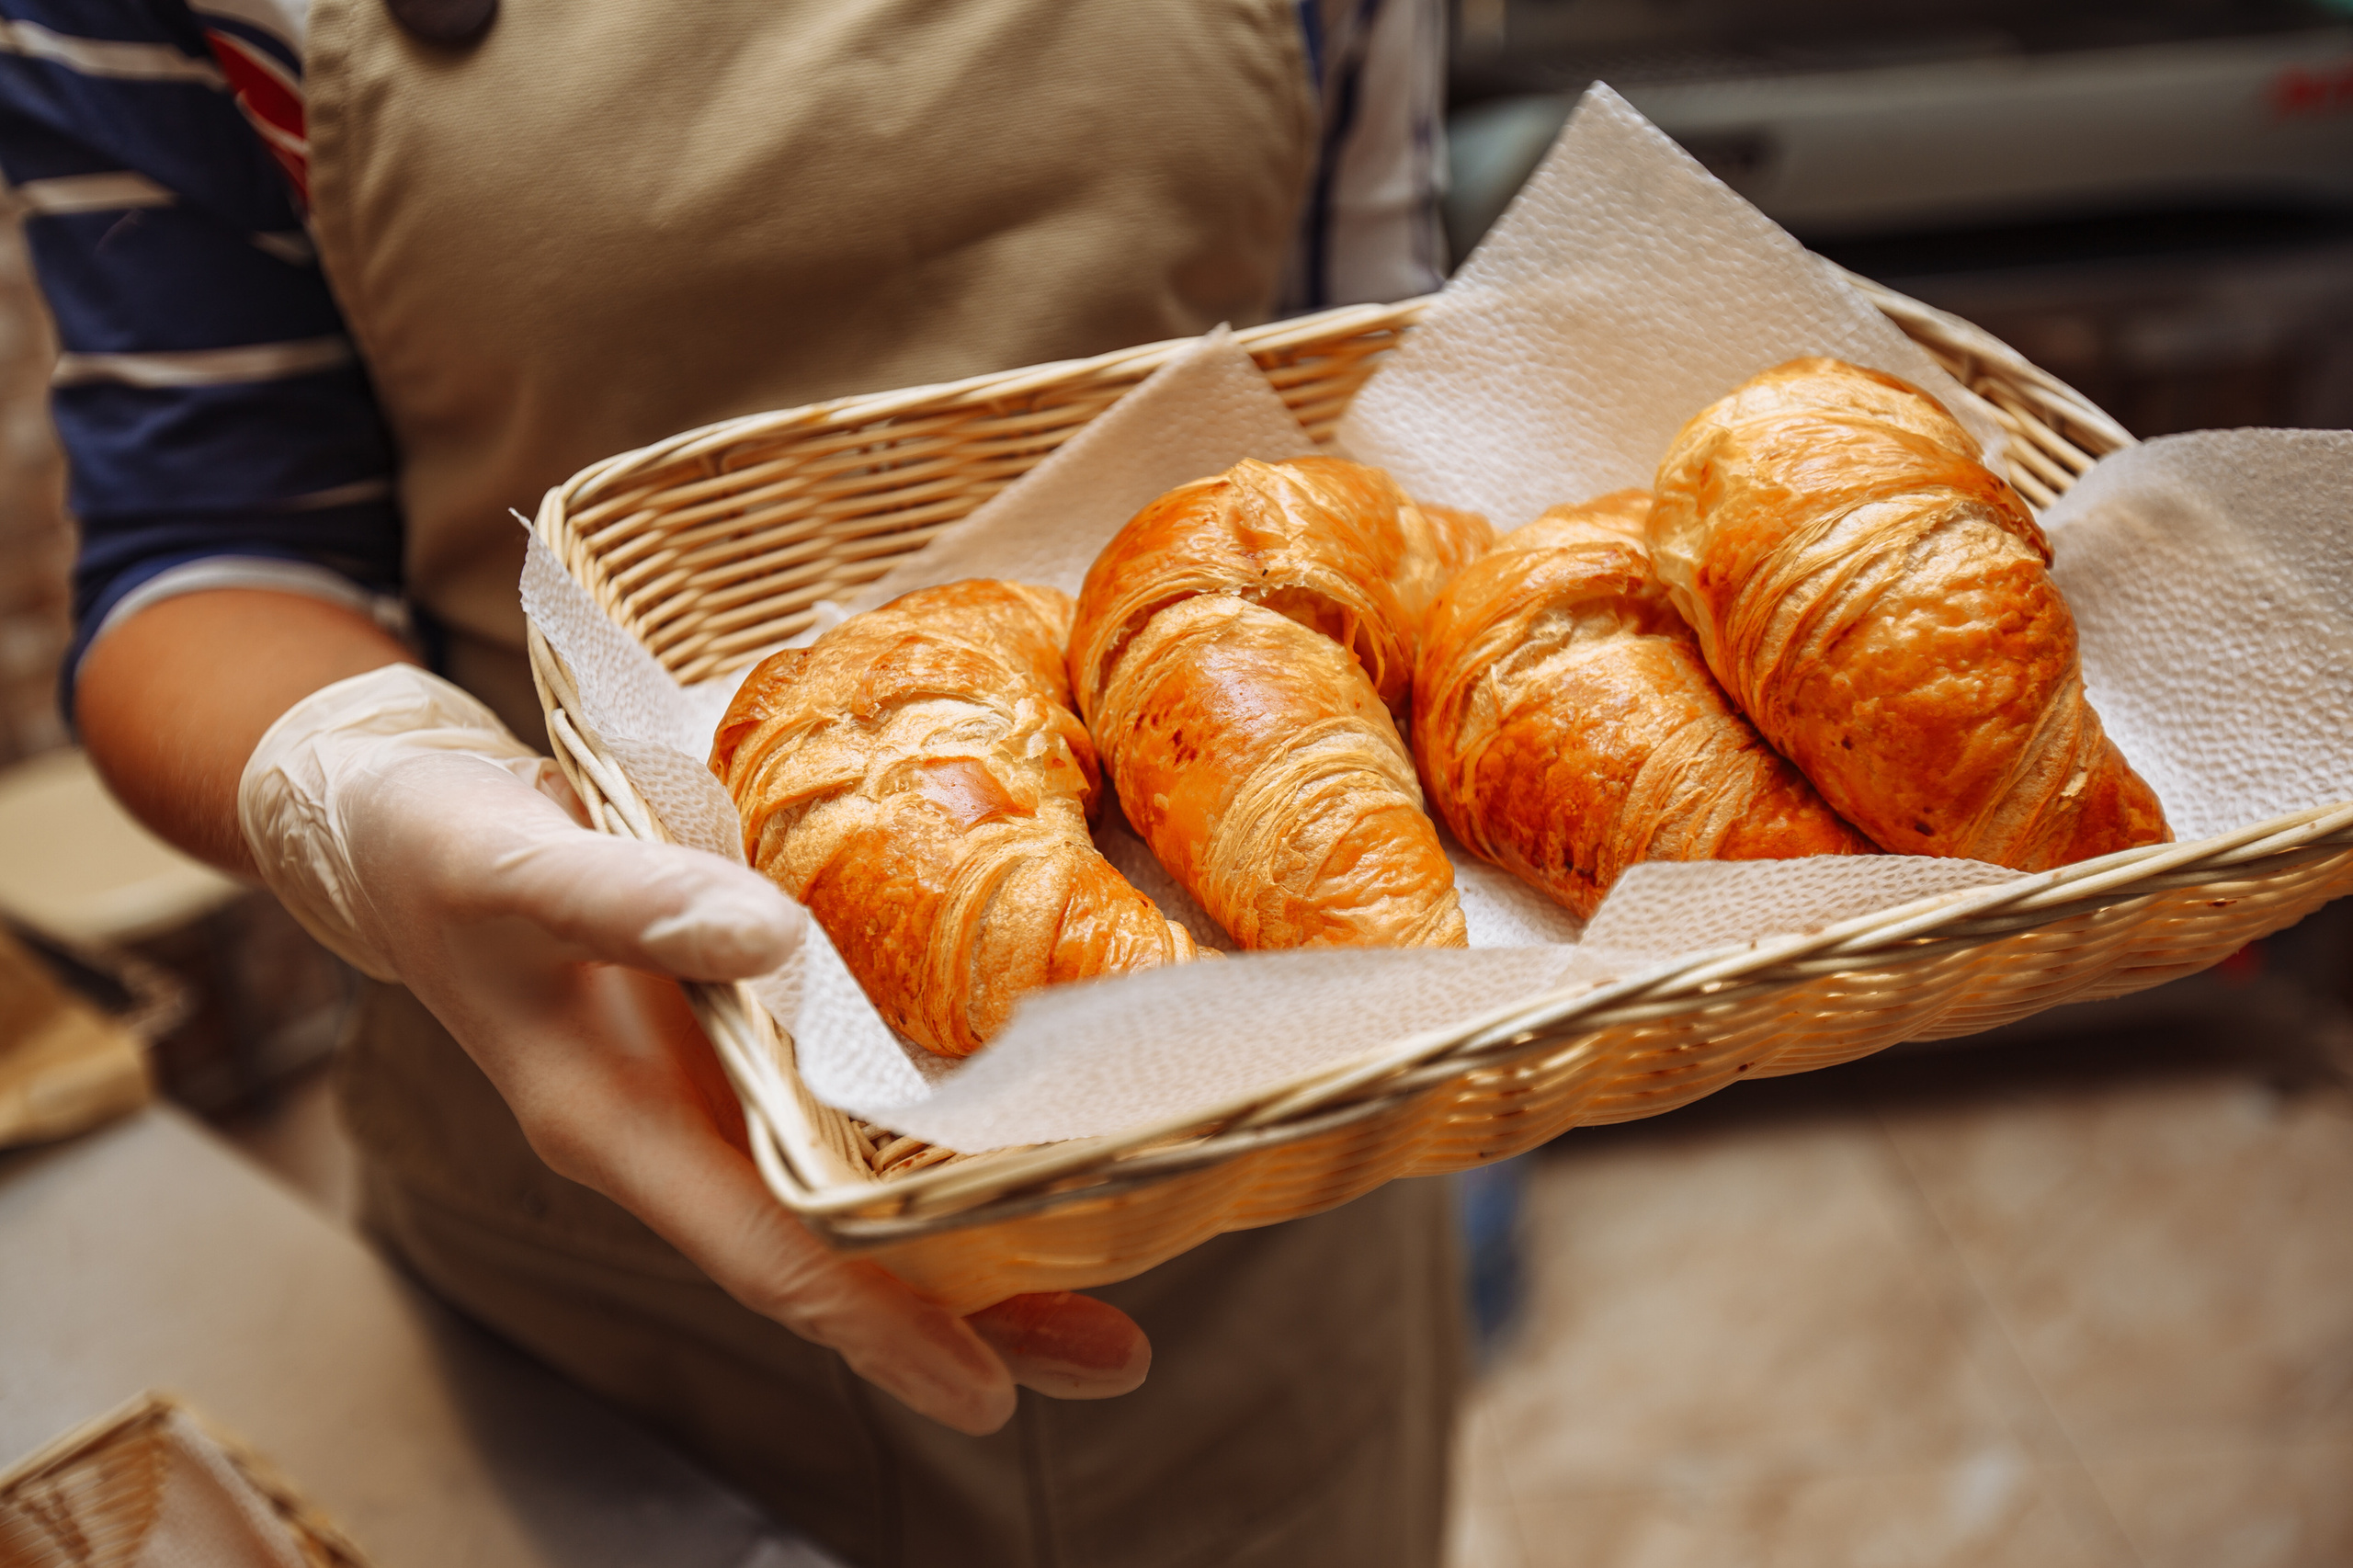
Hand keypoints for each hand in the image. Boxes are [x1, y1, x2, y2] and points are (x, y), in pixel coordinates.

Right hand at [241, 664, 1147, 1432]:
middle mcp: (675, 1144)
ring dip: (971, 1261)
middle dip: (968, 1321)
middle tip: (1115, 1360)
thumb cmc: (442, 855)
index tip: (987, 1390)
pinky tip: (1016, 1161)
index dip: (875, 1324)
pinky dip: (929, 1163)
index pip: (765, 1254)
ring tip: (1105, 1307)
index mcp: (616, 1128)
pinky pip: (841, 1140)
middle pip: (834, 1264)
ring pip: (849, 1215)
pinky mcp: (733, 1060)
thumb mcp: (513, 865)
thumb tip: (767, 934)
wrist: (405, 838)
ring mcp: (708, 1111)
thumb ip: (626, 900)